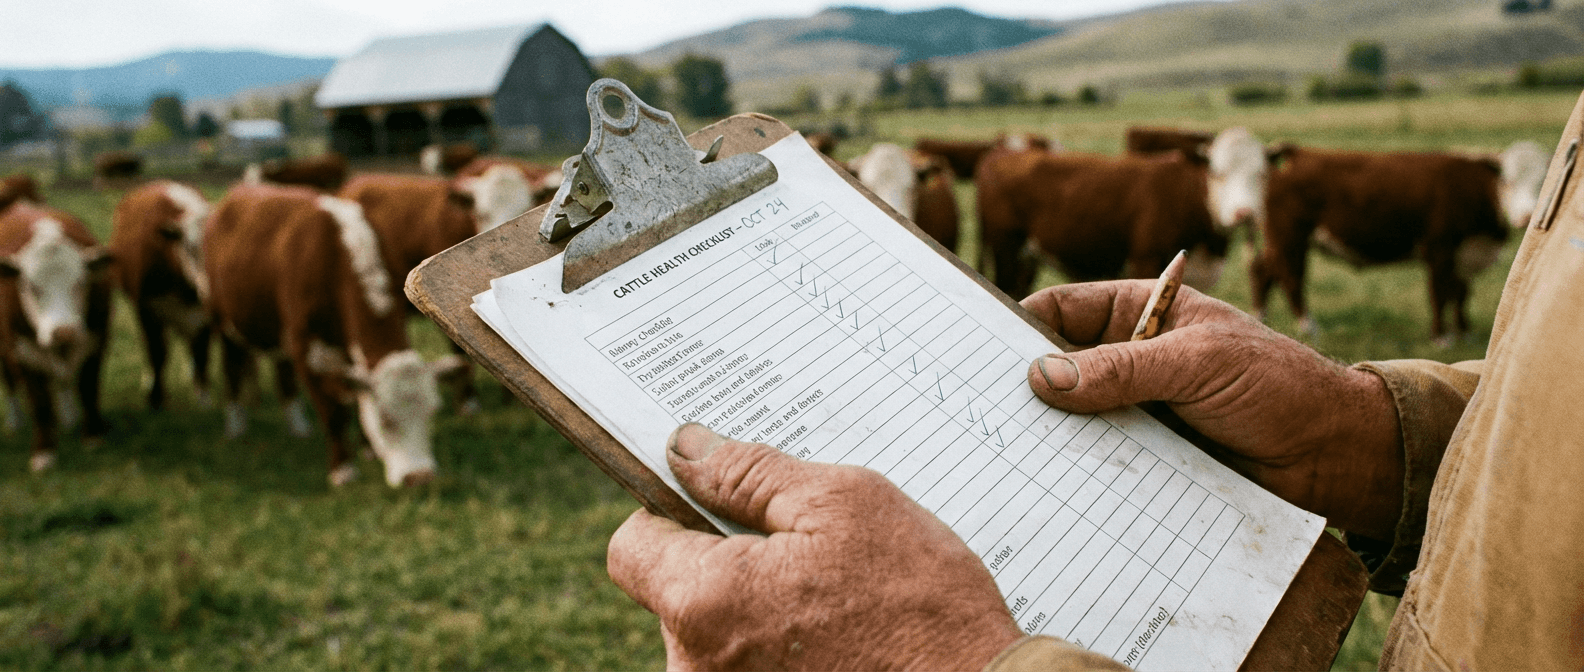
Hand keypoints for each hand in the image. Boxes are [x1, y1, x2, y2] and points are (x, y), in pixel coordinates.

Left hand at [607, 423, 1022, 669]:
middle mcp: (696, 667)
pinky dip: (781, 647)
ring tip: (834, 598)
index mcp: (704, 601)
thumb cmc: (922, 605)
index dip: (670, 513)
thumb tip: (684, 449)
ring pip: (716, 633)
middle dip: (727, 562)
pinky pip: (747, 666)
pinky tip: (838, 635)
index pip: (632, 546)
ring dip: (758, 607)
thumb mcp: (845, 503)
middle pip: (676, 592)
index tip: (721, 505)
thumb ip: (749, 473)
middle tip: (805, 549)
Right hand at [1021, 281, 1403, 539]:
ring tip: (1008, 455)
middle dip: (1026, 388)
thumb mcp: (1199, 363)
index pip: (1062, 309)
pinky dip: (1079, 473)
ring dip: (1051, 436)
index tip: (979, 355)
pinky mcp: (1147, 458)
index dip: (1019, 327)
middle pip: (1058, 368)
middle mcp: (1132, 359)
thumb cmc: (1280, 387)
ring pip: (1075, 420)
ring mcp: (1137, 410)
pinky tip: (1051, 486)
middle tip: (984, 413)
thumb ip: (1122, 368)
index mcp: (1142, 313)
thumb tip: (1041, 377)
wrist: (1338, 458)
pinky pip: (1100, 463)